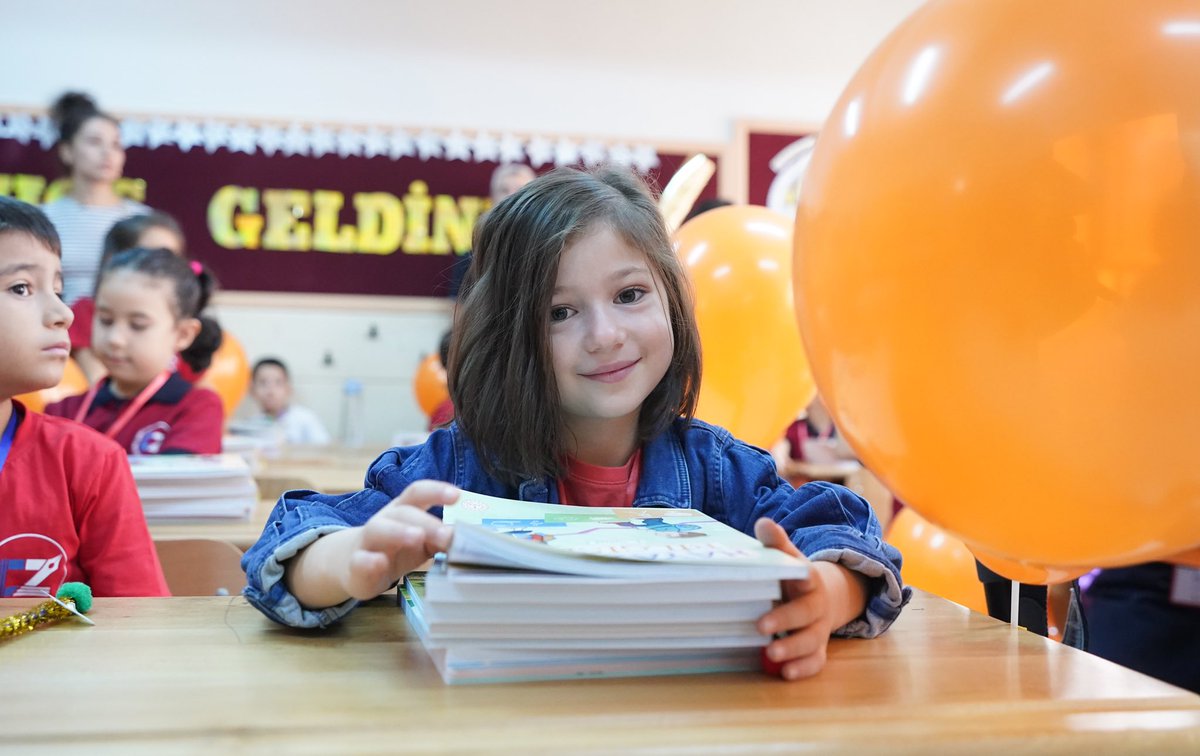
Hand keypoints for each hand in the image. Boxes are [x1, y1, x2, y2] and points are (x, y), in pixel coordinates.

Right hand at [342, 480, 456, 600]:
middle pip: (403, 512)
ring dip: (399, 532)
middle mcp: (385, 520)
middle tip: (447, 534)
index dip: (436, 491)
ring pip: (379, 529)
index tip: (457, 495)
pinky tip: (379, 563)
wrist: (355, 563)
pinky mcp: (356, 564)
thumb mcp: (422, 542)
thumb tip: (470, 539)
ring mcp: (368, 540)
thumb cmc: (396, 548)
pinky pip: (360, 560)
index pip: (418, 492)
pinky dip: (369, 561)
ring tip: (416, 538)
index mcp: (403, 510)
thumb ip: (441, 538)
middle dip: (426, 521)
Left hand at [754, 518, 865, 679]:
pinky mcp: (817, 649)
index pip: (806, 576)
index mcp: (808, 579)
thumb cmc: (793, 577)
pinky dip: (803, 668)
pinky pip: (816, 661)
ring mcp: (818, 628)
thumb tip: (763, 523)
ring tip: (772, 655)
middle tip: (761, 626)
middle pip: (806, 613)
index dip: (796, 578)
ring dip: (793, 649)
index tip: (780, 582)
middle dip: (785, 619)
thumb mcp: (787, 557)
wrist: (820, 597)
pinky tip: (785, 674)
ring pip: (812, 641)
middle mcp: (816, 605)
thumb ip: (776, 543)